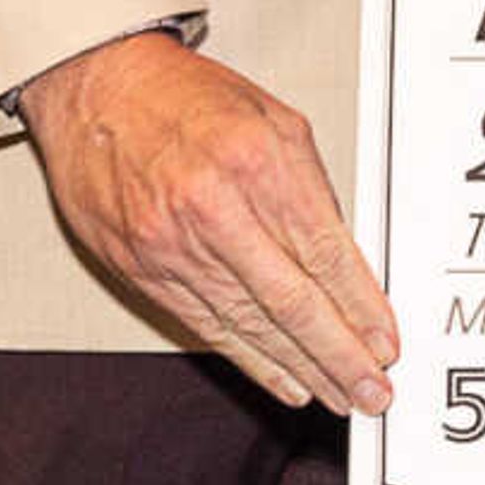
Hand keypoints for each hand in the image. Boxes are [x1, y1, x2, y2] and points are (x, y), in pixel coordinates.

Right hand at [19, 31, 398, 413]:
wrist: (99, 89)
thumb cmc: (188, 97)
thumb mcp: (273, 118)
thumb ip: (310, 186)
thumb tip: (342, 253)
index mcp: (258, 164)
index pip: (323, 255)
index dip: (359, 306)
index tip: (385, 340)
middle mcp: (216, 210)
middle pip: (291, 302)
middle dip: (338, 354)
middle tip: (371, 392)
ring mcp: (175, 246)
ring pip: (250, 324)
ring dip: (300, 367)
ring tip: (337, 394)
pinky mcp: (145, 270)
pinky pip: (207, 326)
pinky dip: (250, 360)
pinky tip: (283, 381)